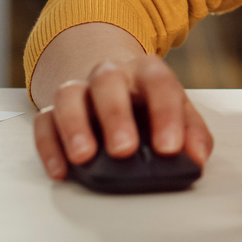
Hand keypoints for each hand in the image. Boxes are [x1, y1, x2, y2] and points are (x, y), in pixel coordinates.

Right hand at [30, 30, 212, 181]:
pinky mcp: (52, 111)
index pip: (159, 84)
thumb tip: (197, 157)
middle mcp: (111, 74)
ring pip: (69, 96)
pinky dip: (49, 146)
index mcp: (147, 71)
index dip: (165, 115)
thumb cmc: (148, 104)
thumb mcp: (178, 111)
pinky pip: (44, 122)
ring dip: (75, 126)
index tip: (169, 148)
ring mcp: (79, 90)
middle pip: (109, 83)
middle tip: (124, 150)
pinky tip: (61, 170)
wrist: (114, 82)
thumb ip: (192, 132)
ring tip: (84, 157)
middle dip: (116, 116)